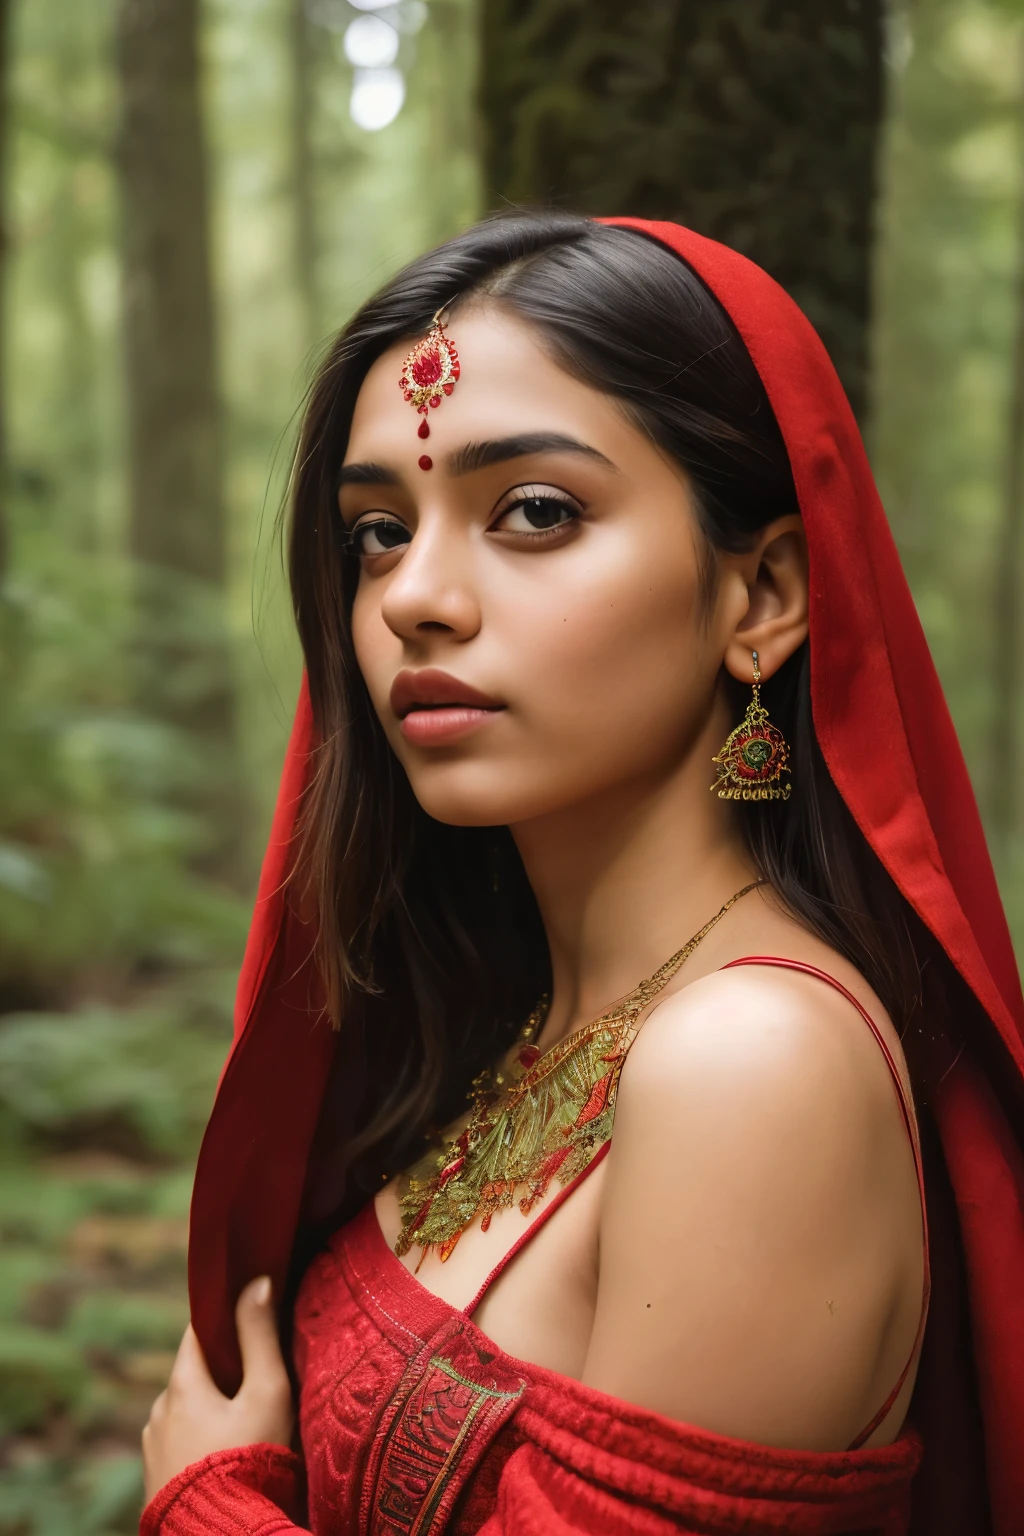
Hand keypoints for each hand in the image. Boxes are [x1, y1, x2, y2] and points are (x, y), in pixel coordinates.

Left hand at [142, 1276, 293, 1502]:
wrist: (218, 1533)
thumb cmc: (249, 1457)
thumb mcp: (266, 1391)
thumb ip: (260, 1335)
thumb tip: (257, 1281)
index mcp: (182, 1383)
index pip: (197, 1334)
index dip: (222, 1324)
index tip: (247, 1324)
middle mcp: (158, 1410)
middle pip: (191, 1375)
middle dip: (219, 1376)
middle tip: (255, 1386)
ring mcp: (152, 1447)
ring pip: (183, 1412)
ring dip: (206, 1412)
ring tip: (241, 1429)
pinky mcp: (153, 1480)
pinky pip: (176, 1445)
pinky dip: (196, 1442)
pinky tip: (221, 1457)